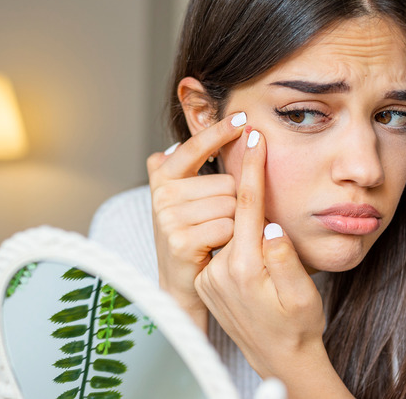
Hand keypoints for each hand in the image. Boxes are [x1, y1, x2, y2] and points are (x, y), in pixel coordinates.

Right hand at [146, 112, 246, 331]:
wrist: (182, 285)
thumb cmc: (194, 237)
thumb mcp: (187, 199)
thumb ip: (188, 168)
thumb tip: (183, 140)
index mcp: (163, 177)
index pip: (195, 147)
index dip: (218, 132)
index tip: (243, 119)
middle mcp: (162, 194)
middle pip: (226, 182)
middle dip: (234, 202)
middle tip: (218, 223)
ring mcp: (168, 217)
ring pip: (230, 204)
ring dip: (235, 222)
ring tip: (218, 237)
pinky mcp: (180, 240)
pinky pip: (227, 226)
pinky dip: (231, 239)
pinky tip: (217, 248)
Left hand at [194, 129, 351, 397]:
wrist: (280, 357)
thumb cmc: (299, 325)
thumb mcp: (302, 294)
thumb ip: (285, 259)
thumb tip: (270, 225)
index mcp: (246, 268)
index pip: (247, 204)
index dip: (252, 167)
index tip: (253, 137)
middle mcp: (220, 270)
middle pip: (231, 210)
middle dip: (242, 181)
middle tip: (249, 149)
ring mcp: (210, 276)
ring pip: (225, 225)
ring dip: (238, 207)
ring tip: (253, 197)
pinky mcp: (207, 280)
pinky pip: (221, 243)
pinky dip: (232, 229)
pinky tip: (246, 230)